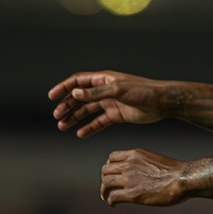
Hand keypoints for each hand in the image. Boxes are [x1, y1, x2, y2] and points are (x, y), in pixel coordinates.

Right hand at [47, 70, 168, 137]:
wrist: (161, 102)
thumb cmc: (142, 91)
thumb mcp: (117, 90)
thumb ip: (96, 92)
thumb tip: (75, 93)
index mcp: (103, 79)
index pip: (78, 81)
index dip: (64, 87)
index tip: (51, 97)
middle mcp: (104, 89)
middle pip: (80, 97)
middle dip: (67, 106)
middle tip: (57, 116)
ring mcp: (110, 102)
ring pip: (87, 110)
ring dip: (75, 117)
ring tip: (62, 126)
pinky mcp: (116, 115)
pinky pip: (99, 121)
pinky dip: (89, 127)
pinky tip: (80, 134)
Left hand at [100, 149, 185, 205]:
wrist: (182, 178)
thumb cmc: (174, 171)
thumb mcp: (153, 158)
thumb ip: (142, 163)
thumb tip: (140, 171)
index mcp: (135, 154)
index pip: (112, 157)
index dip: (109, 166)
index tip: (111, 173)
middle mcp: (129, 164)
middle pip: (106, 170)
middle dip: (104, 178)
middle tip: (107, 186)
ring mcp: (130, 179)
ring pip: (106, 183)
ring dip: (104, 191)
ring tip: (106, 196)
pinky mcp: (132, 194)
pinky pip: (113, 196)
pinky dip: (110, 201)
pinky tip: (113, 204)